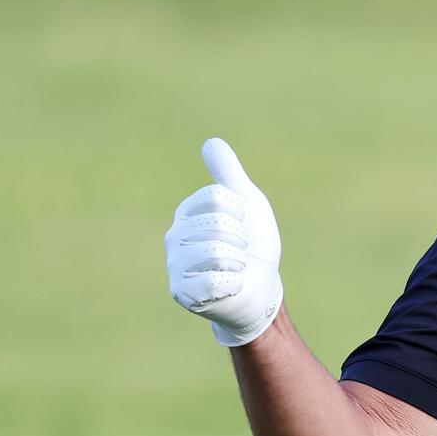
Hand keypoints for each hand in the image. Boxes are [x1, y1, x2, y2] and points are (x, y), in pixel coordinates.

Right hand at [165, 138, 283, 346]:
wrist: (261, 288)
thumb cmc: (254, 244)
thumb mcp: (248, 203)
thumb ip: (229, 174)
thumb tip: (211, 142)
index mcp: (188, 211)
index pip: (218, 197)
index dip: (241, 212)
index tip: (242, 224)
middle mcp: (174, 236)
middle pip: (219, 224)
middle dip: (242, 240)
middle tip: (240, 252)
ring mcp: (175, 265)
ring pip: (217, 252)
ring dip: (239, 263)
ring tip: (234, 269)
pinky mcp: (181, 293)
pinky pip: (215, 281)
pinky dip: (233, 284)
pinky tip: (229, 287)